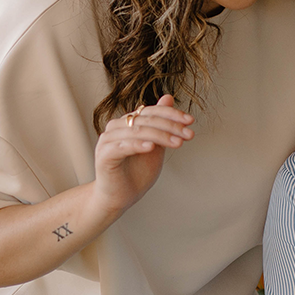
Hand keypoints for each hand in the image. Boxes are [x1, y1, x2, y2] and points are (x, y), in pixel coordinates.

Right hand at [90, 94, 192, 216]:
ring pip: (136, 131)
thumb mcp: (155, 146)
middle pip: (146, 120)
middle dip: (170, 126)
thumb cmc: (135, 173)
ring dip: (159, 136)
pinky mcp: (104, 155)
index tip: (191, 121)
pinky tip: (151, 147)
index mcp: (127, 122)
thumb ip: (161, 125)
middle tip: (188, 134)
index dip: (171, 114)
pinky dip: (137, 145)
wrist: (119, 198)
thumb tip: (168, 97)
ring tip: (177, 143)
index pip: (151, 111)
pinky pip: (121, 146)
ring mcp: (108, 140)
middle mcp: (116, 127)